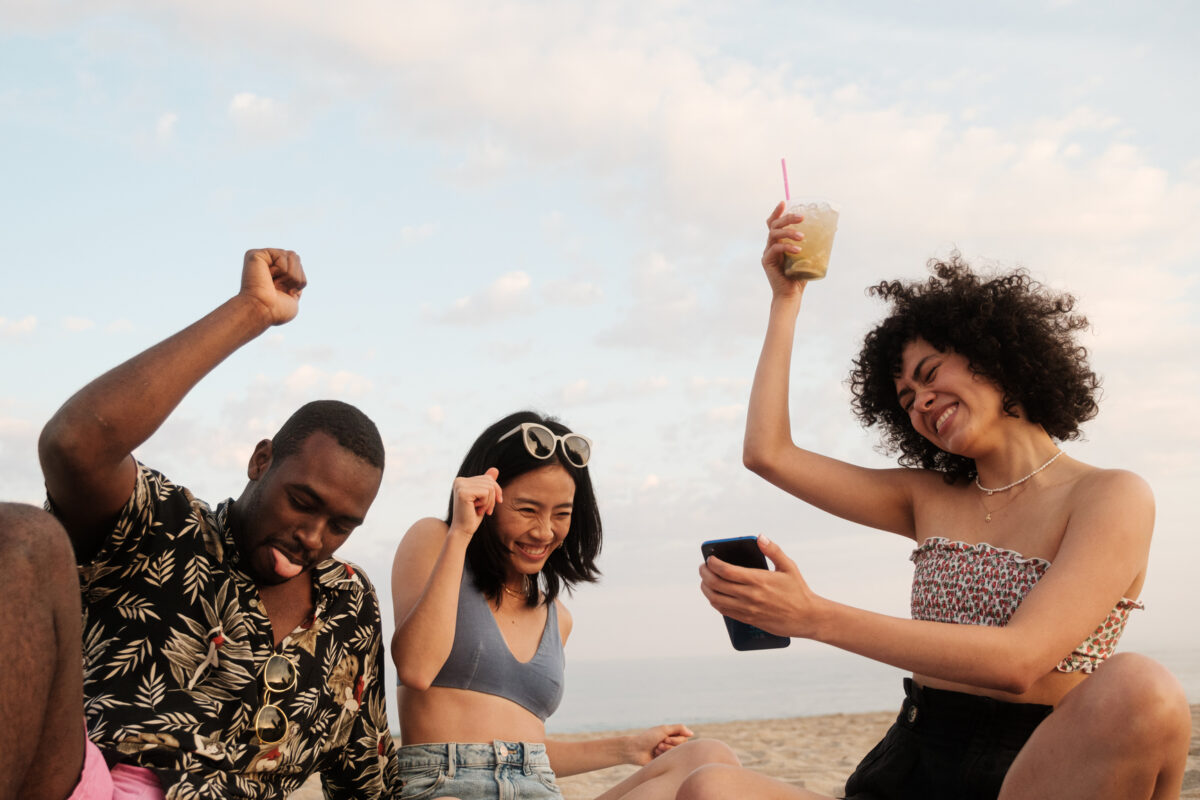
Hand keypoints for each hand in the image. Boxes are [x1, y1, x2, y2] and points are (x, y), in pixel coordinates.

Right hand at [240, 248, 306, 325]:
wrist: (262, 311)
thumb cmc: (276, 310)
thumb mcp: (293, 296)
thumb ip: (296, 279)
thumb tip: (294, 260)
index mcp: (275, 273)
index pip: (299, 266)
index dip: (299, 281)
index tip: (285, 293)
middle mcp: (267, 263)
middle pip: (296, 257)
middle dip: (295, 276)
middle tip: (279, 288)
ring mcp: (261, 258)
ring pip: (292, 255)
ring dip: (289, 275)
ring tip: (274, 284)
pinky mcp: (255, 254)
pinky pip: (282, 255)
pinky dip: (281, 269)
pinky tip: (268, 277)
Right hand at [447, 468, 502, 537]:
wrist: (463, 531)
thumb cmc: (473, 516)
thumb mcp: (483, 498)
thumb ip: (487, 483)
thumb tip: (495, 469)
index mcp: (462, 480)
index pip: (488, 478)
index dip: (495, 491)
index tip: (491, 505)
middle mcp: (459, 480)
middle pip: (489, 481)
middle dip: (492, 498)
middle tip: (486, 510)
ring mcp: (460, 485)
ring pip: (489, 487)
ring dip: (489, 502)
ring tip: (480, 510)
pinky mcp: (463, 492)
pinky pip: (486, 492)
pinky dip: (486, 503)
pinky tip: (476, 509)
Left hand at [622, 723, 693, 765]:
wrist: (635, 749)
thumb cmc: (648, 738)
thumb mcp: (663, 729)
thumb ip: (679, 729)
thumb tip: (692, 733)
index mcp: (671, 735)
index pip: (684, 739)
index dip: (676, 740)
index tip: (665, 738)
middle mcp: (671, 744)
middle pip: (681, 747)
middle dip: (670, 745)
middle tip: (659, 744)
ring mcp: (667, 753)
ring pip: (676, 754)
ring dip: (665, 751)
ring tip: (656, 749)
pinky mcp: (664, 761)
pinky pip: (670, 760)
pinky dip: (662, 756)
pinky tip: (655, 755)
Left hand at [699, 535, 820, 638]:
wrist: (807, 617)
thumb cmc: (798, 591)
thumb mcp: (788, 567)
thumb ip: (773, 550)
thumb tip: (760, 537)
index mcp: (758, 580)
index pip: (726, 571)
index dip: (713, 564)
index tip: (709, 559)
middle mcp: (750, 595)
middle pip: (717, 584)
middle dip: (705, 574)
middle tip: (703, 568)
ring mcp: (748, 609)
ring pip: (717, 599)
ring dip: (706, 589)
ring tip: (705, 581)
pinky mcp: (748, 620)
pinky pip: (724, 611)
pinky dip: (715, 602)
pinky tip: (714, 595)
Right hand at [761, 202, 806, 299]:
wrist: (791, 294)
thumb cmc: (800, 276)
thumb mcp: (809, 255)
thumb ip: (814, 243)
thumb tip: (832, 229)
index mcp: (778, 242)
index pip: (774, 223)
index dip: (777, 212)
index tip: (784, 202)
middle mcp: (771, 245)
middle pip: (775, 225)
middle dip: (787, 218)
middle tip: (801, 217)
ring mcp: (768, 252)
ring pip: (774, 234)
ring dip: (789, 232)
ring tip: (802, 237)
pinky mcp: (767, 261)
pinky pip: (775, 248)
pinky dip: (787, 247)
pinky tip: (798, 250)